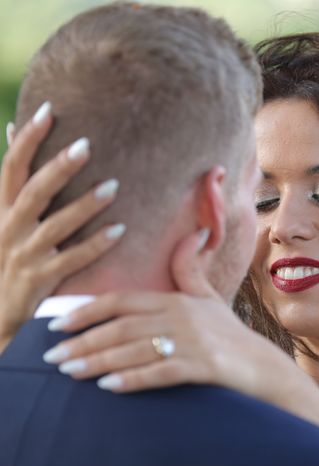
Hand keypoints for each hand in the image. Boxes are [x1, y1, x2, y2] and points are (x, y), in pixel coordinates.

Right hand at [0, 104, 123, 349]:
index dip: (26, 139)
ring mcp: (24, 256)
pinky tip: (119, 230)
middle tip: (86, 145)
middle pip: (32, 192)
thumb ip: (15, 180)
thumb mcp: (5, 217)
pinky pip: (71, 260)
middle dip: (57, 168)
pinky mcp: (40, 281)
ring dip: (83, 206)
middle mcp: (10, 229)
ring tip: (113, 186)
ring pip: (54, 226)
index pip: (11, 167)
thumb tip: (12, 129)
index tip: (47, 111)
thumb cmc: (12, 257)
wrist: (0, 314)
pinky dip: (95, 245)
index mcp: (3, 210)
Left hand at [43, 288, 289, 397]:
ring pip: (136, 350)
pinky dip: (134, 379)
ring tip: (69, 372)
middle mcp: (182, 317)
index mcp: (177, 299)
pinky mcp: (204, 366)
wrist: (262, 364)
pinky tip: (109, 387)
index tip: (58, 323)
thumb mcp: (208, 298)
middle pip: (123, 327)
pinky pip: (162, 372)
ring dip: (99, 362)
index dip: (88, 310)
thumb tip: (191, 232)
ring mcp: (194, 342)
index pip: (124, 300)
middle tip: (52, 357)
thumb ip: (189, 269)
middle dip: (84, 341)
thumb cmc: (229, 333)